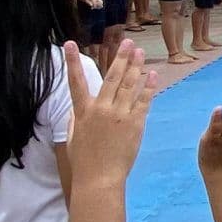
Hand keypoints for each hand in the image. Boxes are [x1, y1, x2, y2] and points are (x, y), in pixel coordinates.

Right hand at [66, 42, 150, 179]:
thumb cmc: (84, 161)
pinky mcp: (135, 123)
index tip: (69, 43)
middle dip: (121, 57)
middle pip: (112, 77)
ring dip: (136, 66)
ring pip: (129, 85)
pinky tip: (152, 75)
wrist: (99, 179)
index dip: (72, 61)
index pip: (75, 81)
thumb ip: (75, 120)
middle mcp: (101, 109)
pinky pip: (143, 101)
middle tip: (128, 42)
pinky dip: (148, 87)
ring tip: (140, 52)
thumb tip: (76, 108)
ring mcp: (120, 115)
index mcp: (83, 112)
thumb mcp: (73, 137)